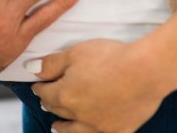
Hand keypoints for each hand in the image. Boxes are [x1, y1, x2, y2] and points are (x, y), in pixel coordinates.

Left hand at [30, 39, 171, 132]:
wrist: (146, 71)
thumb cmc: (110, 57)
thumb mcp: (74, 53)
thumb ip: (51, 64)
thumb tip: (30, 69)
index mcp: (65, 96)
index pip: (45, 93)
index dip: (40, 88)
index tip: (38, 86)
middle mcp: (79, 116)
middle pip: (58, 112)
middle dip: (50, 106)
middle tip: (46, 103)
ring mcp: (100, 127)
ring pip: (75, 132)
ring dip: (63, 129)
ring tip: (57, 128)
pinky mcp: (120, 131)